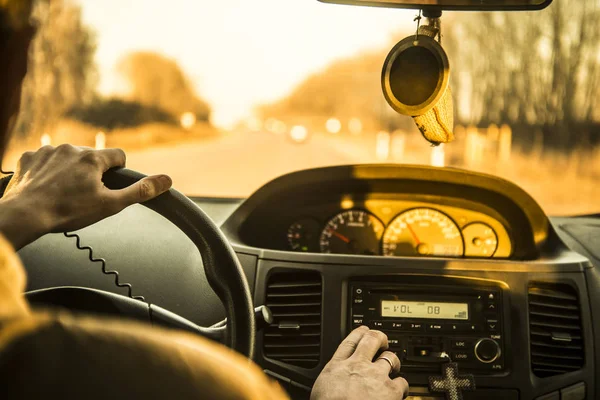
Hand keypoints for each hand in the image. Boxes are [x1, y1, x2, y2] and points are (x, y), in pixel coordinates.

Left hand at [0, 144, 171, 248]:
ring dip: (68, 171)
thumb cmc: (67, 211)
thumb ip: (140, 191)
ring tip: (62, 194)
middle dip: (91, 173)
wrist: (25, 215)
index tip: (110, 185)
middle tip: (84, 196)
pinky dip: (46, 172)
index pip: (118, 156)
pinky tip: (45, 188)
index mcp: (92, 158)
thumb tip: (167, 180)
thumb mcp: (110, 205)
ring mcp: (47, 151)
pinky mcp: (28, 157)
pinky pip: (44, 160)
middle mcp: (70, 149)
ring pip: (67, 158)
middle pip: (91, 157)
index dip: (118, 171)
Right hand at [311, 326, 408, 399]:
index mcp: (336, 367)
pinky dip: (402, 386)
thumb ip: (331, 381)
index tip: (363, 331)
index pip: (349, 342)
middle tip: (383, 340)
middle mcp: (357, 366)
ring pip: (390, 358)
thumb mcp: (321, 390)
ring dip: (393, 361)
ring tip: (394, 366)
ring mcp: (375, 376)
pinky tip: (400, 390)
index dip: (358, 333)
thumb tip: (331, 385)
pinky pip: (402, 382)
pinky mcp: (391, 390)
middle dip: (379, 337)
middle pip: (371, 340)